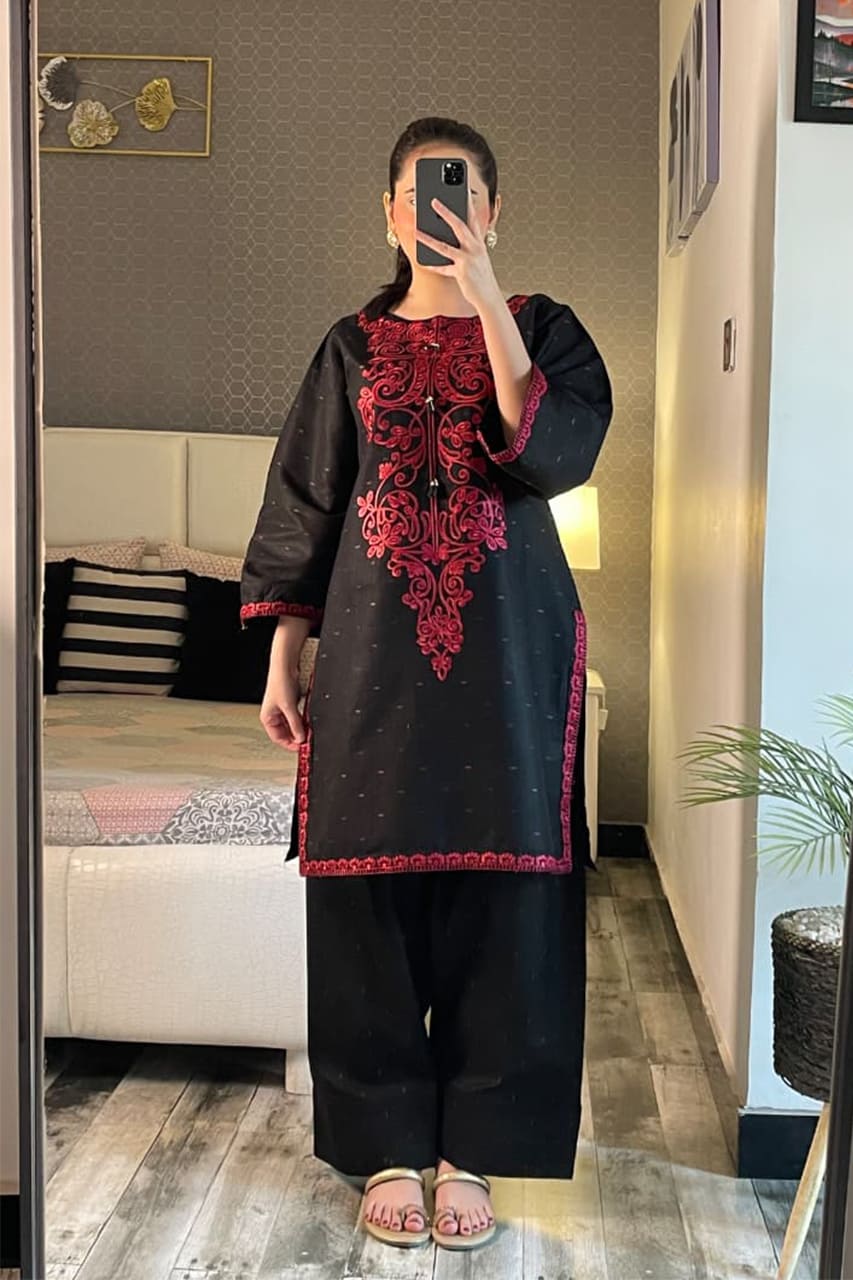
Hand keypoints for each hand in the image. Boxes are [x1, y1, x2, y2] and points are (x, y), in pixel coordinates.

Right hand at [259, 662, 305, 750]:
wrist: (285, 667)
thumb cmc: (280, 682)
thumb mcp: (289, 707)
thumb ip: (296, 724)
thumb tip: (301, 738)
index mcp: (268, 718)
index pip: (278, 738)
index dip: (290, 744)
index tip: (301, 747)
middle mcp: (274, 715)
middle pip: (286, 732)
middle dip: (296, 736)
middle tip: (307, 740)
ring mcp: (282, 710)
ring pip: (292, 725)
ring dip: (300, 728)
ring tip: (308, 731)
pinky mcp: (290, 704)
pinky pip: (297, 717)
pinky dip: (302, 720)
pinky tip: (308, 721)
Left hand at [414, 190, 501, 312]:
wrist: (489, 296)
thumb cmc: (480, 275)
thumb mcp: (477, 256)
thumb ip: (466, 244)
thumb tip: (447, 233)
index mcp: (479, 242)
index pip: (473, 217)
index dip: (467, 201)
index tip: (462, 187)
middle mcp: (475, 248)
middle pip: (459, 225)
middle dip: (446, 212)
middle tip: (433, 200)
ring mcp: (468, 260)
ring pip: (445, 246)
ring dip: (429, 238)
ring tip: (416, 230)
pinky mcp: (461, 273)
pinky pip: (443, 268)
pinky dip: (432, 265)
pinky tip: (421, 260)